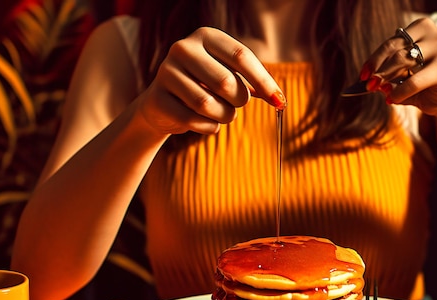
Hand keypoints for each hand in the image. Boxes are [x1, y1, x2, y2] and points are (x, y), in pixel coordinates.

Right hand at [136, 27, 285, 135]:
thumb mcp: (229, 75)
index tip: (279, 101)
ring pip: (208, 105)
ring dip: (224, 116)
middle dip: (239, 101)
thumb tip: (279, 99)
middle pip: (226, 83)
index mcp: (206, 36)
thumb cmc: (206, 87)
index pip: (241, 56)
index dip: (263, 81)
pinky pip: (194, 120)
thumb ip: (255, 83)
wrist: (164, 105)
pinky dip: (208, 127)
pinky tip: (204, 121)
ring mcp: (166, 72)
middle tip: (236, 104)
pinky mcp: (157, 98)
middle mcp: (183, 48)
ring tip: (221, 113)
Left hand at [360, 18, 436, 117]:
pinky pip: (414, 80)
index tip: (362, 74)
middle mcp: (434, 35)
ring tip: (378, 90)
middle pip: (396, 49)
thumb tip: (370, 81)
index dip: (374, 59)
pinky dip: (400, 91)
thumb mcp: (405, 78)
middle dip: (378, 69)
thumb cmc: (427, 86)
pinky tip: (392, 99)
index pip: (392, 42)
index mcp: (423, 30)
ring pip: (403, 60)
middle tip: (368, 84)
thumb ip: (390, 76)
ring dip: (386, 78)